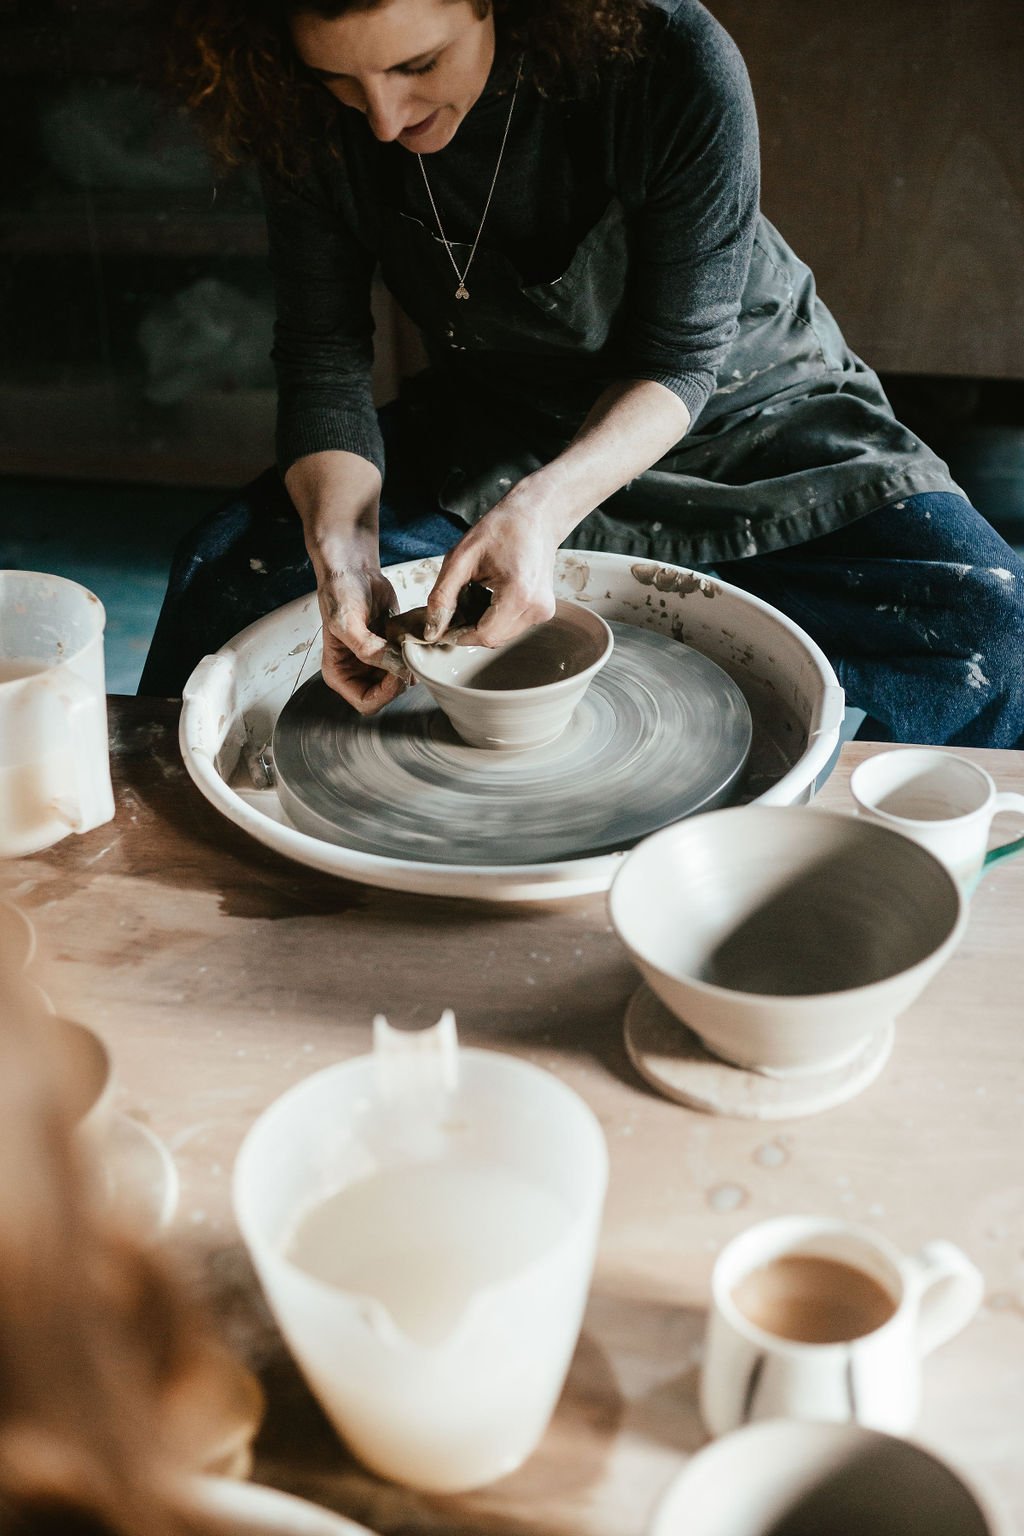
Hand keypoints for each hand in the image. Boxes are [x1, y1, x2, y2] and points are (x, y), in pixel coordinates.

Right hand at [315, 555, 408, 715]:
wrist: (353, 570)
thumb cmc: (340, 593)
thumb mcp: (346, 623)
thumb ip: (367, 650)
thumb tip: (396, 669)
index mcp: (340, 674)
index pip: (366, 703)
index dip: (385, 693)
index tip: (397, 671)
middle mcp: (357, 672)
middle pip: (386, 695)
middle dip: (400, 680)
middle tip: (409, 657)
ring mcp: (376, 662)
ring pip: (400, 680)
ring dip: (410, 666)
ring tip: (411, 645)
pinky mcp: (392, 649)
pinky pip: (408, 662)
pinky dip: (415, 654)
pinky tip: (415, 639)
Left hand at [423, 481, 559, 646]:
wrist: (535, 516)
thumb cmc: (500, 529)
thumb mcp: (461, 558)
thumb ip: (443, 596)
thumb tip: (432, 631)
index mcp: (519, 594)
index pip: (485, 636)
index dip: (460, 635)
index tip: (444, 625)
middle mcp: (537, 608)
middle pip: (494, 639)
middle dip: (470, 629)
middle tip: (456, 605)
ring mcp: (543, 611)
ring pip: (502, 636)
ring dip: (482, 623)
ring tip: (475, 595)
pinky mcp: (544, 611)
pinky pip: (512, 626)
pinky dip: (495, 618)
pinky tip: (489, 596)